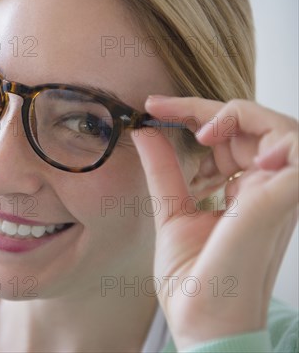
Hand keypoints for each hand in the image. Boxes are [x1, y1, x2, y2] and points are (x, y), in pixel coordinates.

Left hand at [131, 96, 297, 349]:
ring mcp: (278, 195)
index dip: (197, 114)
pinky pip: (297, 150)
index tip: (154, 108)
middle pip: (256, 126)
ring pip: (283, 129)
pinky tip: (217, 142)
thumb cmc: (193, 279)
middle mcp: (267, 190)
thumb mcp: (172, 212)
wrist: (200, 321)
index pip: (233, 137)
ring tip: (200, 131)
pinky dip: (270, 136)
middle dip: (209, 108)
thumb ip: (165, 172)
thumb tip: (146, 134)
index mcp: (246, 193)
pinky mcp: (279, 201)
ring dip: (240, 115)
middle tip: (164, 109)